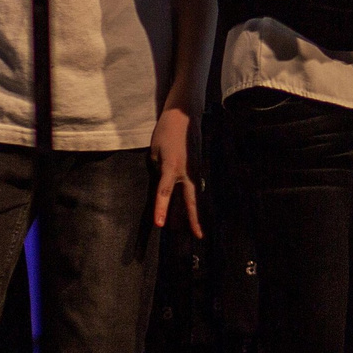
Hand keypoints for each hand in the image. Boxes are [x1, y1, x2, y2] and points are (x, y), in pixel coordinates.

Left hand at [150, 106, 202, 232]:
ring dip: (193, 212)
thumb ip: (158, 170)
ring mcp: (195, 169)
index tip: (159, 225)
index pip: (164, 193)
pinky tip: (191, 207)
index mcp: (171, 167)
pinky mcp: (197, 166)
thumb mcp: (154, 152)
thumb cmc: (166, 132)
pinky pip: (194, 186)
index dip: (161, 209)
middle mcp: (187, 172)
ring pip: (194, 195)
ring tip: (194, 229)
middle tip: (198, 236)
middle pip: (190, 200)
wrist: (184, 115)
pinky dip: (192, 198)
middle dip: (194, 219)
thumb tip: (162, 184)